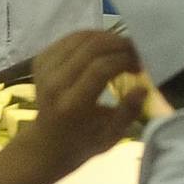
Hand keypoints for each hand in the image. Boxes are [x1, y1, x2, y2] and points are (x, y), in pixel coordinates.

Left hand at [0, 31, 146, 183]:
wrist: (44, 146)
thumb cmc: (82, 144)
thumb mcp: (110, 138)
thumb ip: (128, 113)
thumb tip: (143, 88)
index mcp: (72, 105)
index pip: (101, 68)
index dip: (125, 59)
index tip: (140, 65)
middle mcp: (55, 84)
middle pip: (91, 47)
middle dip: (119, 43)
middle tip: (135, 51)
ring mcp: (45, 70)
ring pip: (80, 37)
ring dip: (106, 37)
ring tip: (121, 48)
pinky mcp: (40, 62)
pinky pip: (69, 38)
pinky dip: (90, 37)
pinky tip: (102, 47)